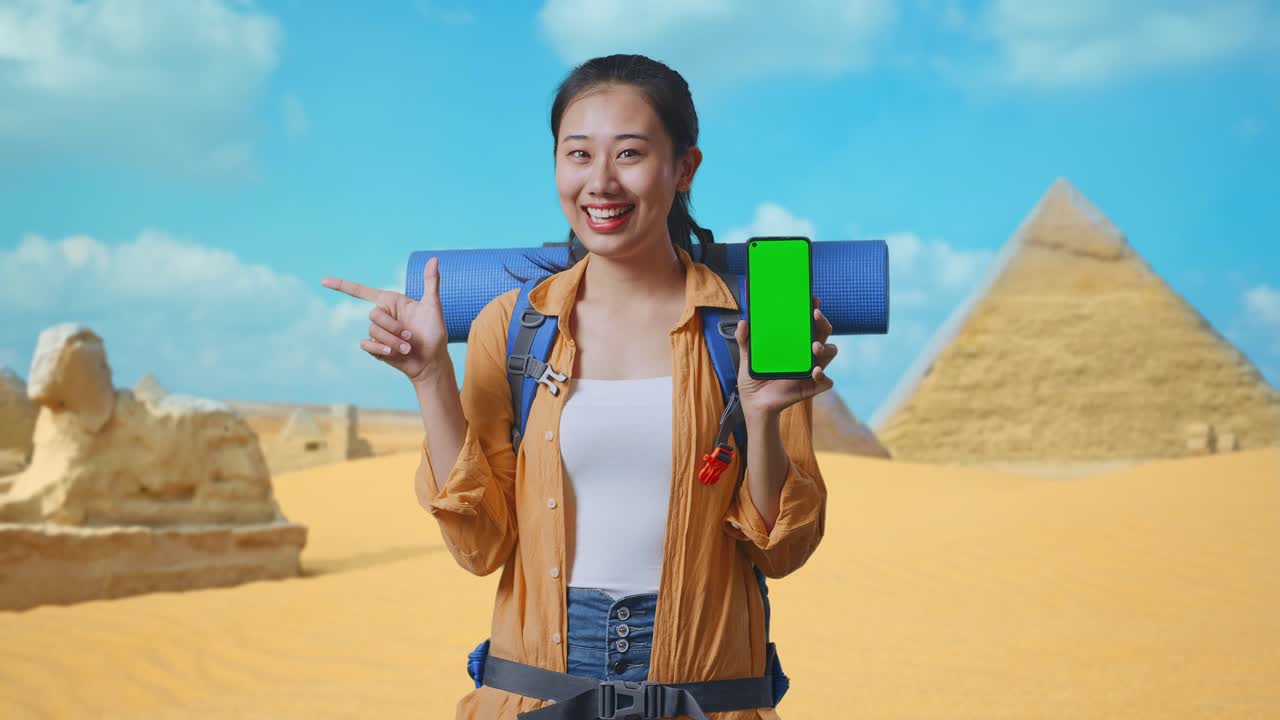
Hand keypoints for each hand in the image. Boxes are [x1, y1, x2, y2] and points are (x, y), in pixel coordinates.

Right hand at [320, 257, 449, 384]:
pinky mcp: (376, 348)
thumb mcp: (433, 306)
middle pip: (373, 315)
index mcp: (391, 302)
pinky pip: (366, 345)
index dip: (342, 285)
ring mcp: (378, 333)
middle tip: (411, 336)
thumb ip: (431, 282)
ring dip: (393, 341)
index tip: (323, 281)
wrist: (432, 361)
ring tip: (408, 348)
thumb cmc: (435, 333)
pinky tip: (392, 353)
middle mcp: (382, 316)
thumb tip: (434, 259)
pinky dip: (379, 349)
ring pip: (372, 331)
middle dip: (394, 327)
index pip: (363, 291)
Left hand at [733, 295, 836, 418]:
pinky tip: (815, 371)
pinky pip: (826, 381)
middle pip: (823, 332)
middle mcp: (806, 353)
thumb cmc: (755, 377)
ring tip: (814, 346)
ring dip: (826, 347)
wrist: (754, 403)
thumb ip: (744, 340)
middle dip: (823, 322)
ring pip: (830, 353)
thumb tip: (744, 322)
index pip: (808, 322)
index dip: (813, 309)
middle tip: (815, 315)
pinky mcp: (811, 386)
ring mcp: (811, 369)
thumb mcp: (747, 357)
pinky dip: (823, 376)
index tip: (811, 298)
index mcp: (794, 342)